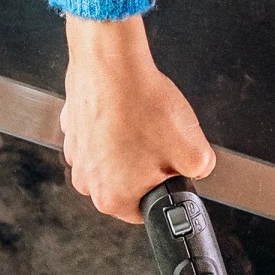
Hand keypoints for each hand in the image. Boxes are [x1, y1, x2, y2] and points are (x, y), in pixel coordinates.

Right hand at [61, 15, 214, 221]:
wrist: (113, 62)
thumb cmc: (142, 105)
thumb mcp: (195, 152)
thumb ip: (201, 173)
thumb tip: (197, 172)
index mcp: (112, 198)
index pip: (148, 211)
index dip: (166, 190)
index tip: (172, 174)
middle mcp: (87, 182)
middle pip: (130, 186)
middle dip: (150, 167)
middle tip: (161, 142)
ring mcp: (76, 155)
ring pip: (116, 160)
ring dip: (132, 146)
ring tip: (144, 123)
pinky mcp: (73, 129)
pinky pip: (102, 137)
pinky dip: (116, 127)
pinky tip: (129, 111)